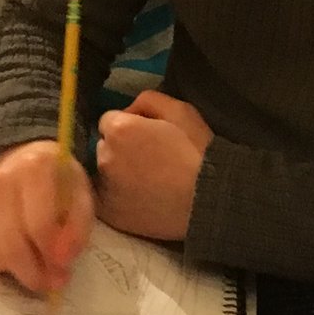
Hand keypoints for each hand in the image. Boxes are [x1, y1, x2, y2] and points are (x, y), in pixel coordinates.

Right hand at [0, 141, 94, 295]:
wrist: (26, 159)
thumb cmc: (59, 183)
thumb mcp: (81, 198)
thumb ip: (77, 229)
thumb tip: (62, 262)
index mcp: (35, 169)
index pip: (39, 224)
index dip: (52, 255)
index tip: (64, 271)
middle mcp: (1, 180)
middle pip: (11, 243)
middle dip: (33, 273)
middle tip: (50, 283)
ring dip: (17, 271)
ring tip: (37, 267)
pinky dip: (0, 264)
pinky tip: (16, 255)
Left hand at [95, 91, 212, 241]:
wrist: (210, 199)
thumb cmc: (197, 152)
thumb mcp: (180, 110)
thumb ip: (148, 100)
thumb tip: (129, 110)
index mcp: (119, 130)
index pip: (108, 121)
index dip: (129, 126)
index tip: (145, 136)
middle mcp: (105, 157)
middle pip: (104, 147)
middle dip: (119, 149)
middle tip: (147, 159)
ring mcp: (105, 188)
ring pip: (103, 173)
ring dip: (117, 172)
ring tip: (146, 181)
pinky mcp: (109, 214)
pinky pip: (104, 199)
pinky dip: (115, 196)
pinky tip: (137, 197)